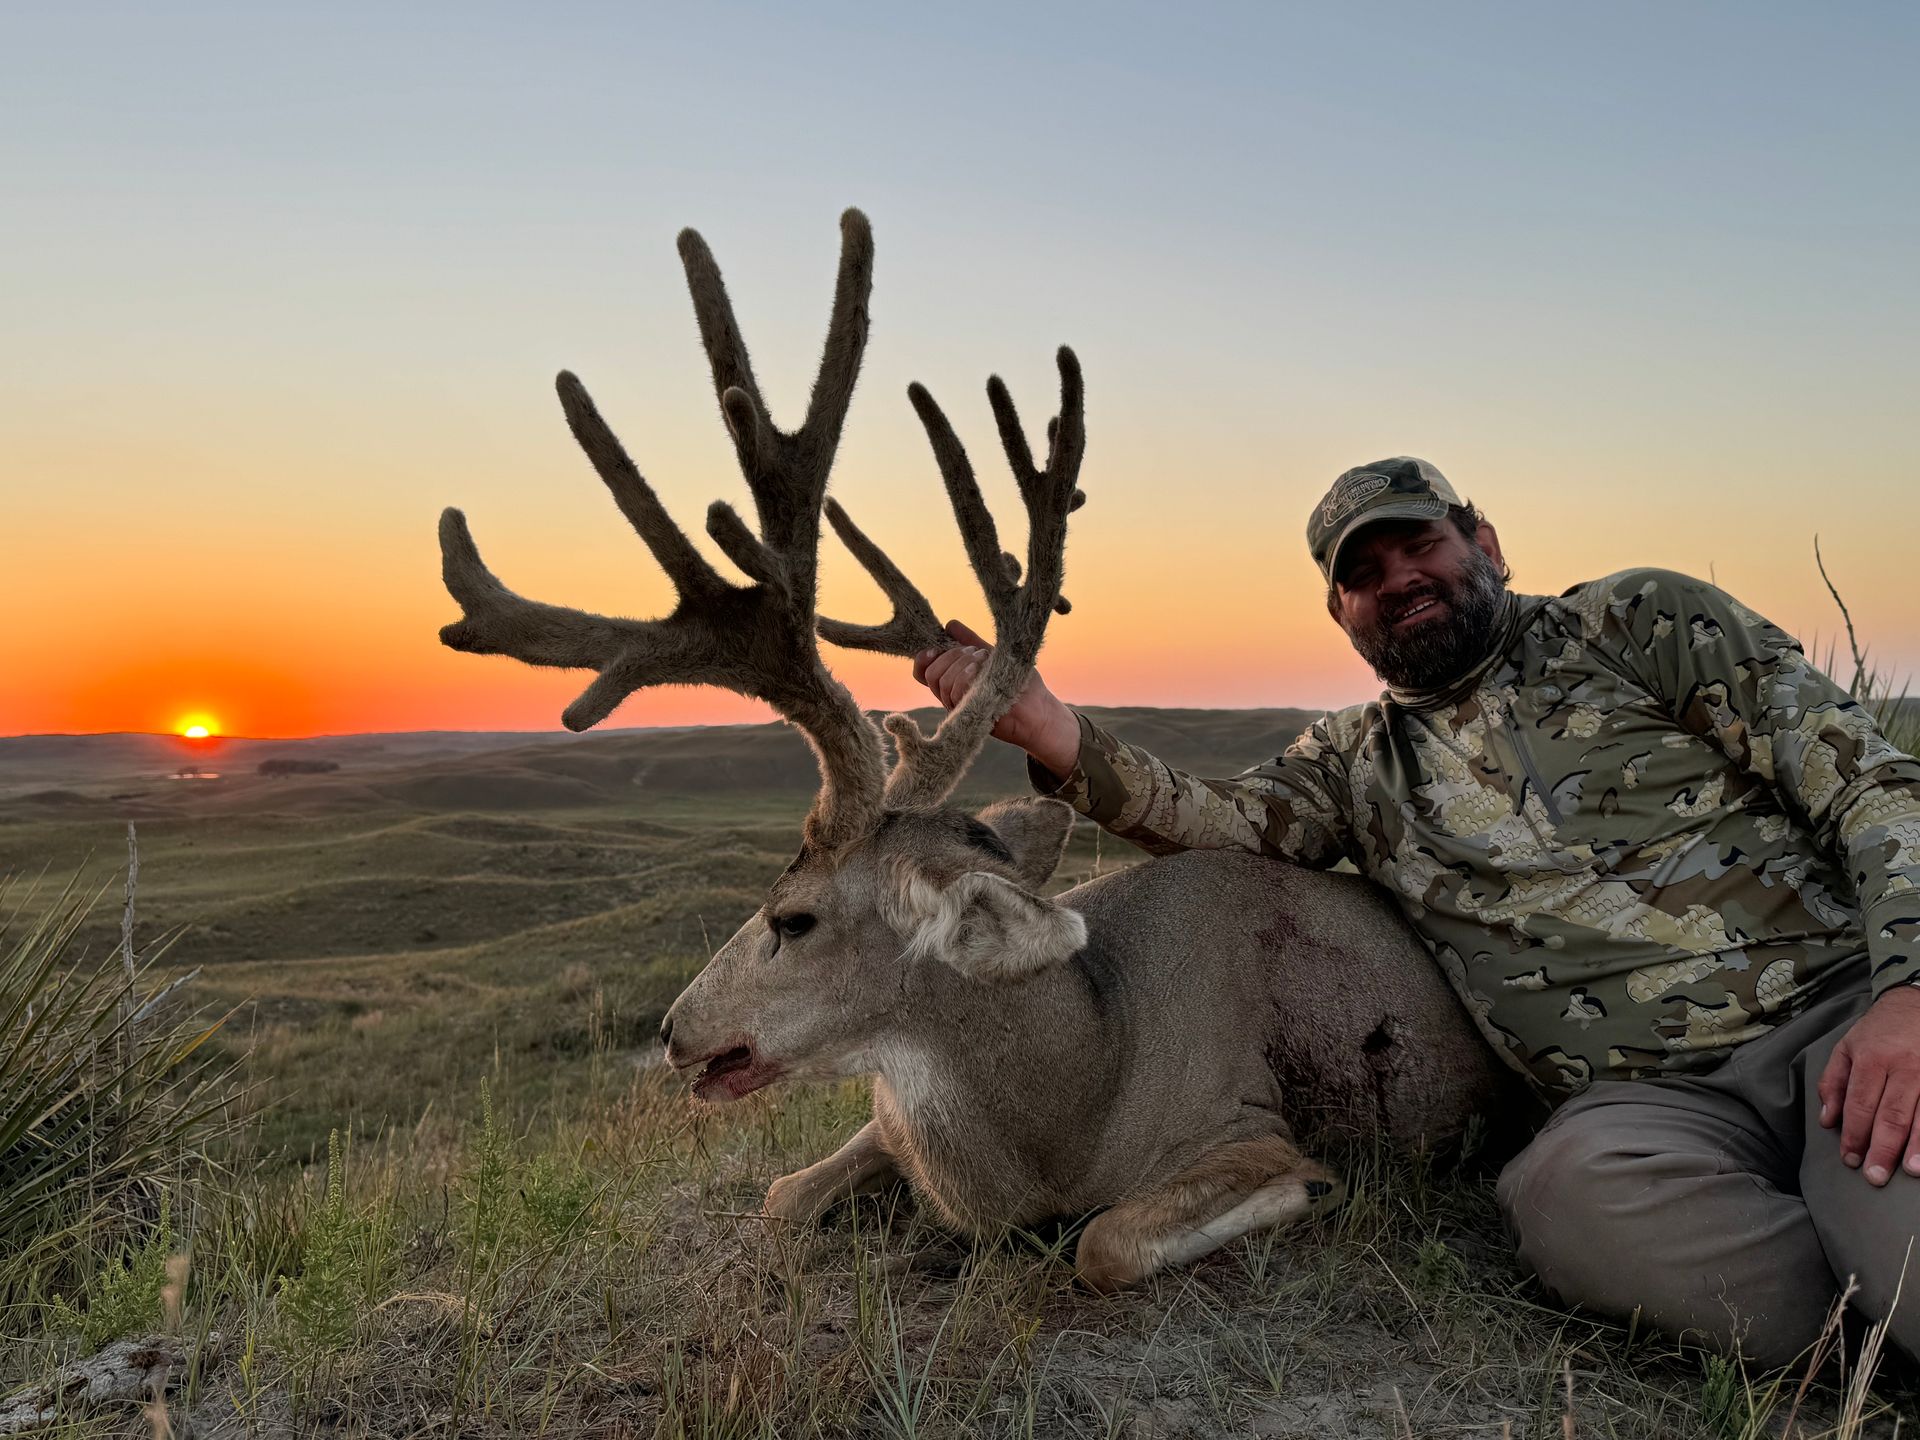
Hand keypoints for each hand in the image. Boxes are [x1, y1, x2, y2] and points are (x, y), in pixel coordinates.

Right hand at [911, 620, 1080, 775]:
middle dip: (950, 657)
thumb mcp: (993, 656)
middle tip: (973, 652)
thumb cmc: (1019, 683)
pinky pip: (955, 692)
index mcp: (955, 682)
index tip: (934, 648)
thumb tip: (949, 625)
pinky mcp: (969, 716)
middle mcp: (953, 696)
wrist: (1039, 708)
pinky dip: (965, 676)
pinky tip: (980, 671)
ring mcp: (960, 708)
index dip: (923, 659)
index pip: (924, 672)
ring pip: (942, 681)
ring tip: (982, 661)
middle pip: (932, 673)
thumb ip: (970, 641)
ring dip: (961, 664)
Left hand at [1819, 985, 1919, 1184]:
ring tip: (1910, 1172)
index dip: (1854, 1135)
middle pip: (1892, 1114)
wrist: (1916, 1004)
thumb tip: (1827, 1121)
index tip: (1850, 1159)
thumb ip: (1833, 1083)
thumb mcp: (1846, 1048)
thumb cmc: (1878, 1031)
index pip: (1860, 1104)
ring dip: (1917, 1147)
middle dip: (1883, 1149)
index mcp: (1872, 1059)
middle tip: (1875, 1176)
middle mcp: (1904, 1067)